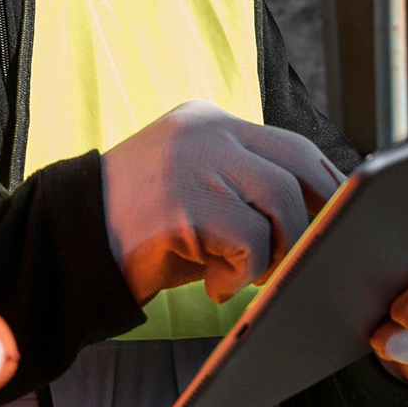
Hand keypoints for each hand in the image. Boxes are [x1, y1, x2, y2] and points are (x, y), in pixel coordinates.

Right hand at [101, 101, 344, 304]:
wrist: (69, 242)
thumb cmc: (142, 227)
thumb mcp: (196, 188)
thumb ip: (245, 185)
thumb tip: (325, 215)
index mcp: (207, 120)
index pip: (293, 146)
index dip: (326, 189)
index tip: (339, 225)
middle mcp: (204, 131)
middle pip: (297, 167)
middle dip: (315, 221)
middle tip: (299, 260)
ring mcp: (194, 162)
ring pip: (283, 204)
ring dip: (279, 252)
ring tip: (247, 274)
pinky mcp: (186, 201)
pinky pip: (251, 241)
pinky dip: (244, 273)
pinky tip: (215, 285)